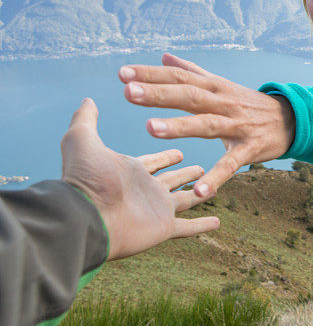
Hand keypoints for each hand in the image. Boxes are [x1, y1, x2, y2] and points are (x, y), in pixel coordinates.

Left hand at [61, 98, 219, 260]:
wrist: (86, 217)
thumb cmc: (84, 178)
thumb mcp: (83, 139)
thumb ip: (86, 119)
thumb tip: (87, 99)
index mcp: (132, 171)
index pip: (154, 161)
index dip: (166, 156)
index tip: (180, 152)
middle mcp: (146, 190)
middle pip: (171, 180)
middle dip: (185, 174)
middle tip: (199, 167)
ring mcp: (156, 210)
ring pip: (184, 201)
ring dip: (198, 194)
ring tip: (215, 190)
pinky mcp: (164, 227)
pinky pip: (188, 226)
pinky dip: (202, 225)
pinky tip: (216, 223)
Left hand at [118, 53, 295, 197]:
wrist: (293, 120)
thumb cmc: (249, 104)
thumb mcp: (223, 85)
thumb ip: (192, 72)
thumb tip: (164, 56)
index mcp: (214, 88)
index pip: (179, 78)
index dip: (152, 75)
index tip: (123, 73)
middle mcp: (224, 104)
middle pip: (189, 96)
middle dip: (159, 94)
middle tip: (129, 92)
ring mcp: (237, 127)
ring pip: (206, 125)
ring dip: (180, 126)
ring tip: (151, 128)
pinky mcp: (250, 150)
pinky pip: (230, 165)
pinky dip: (215, 178)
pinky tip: (198, 192)